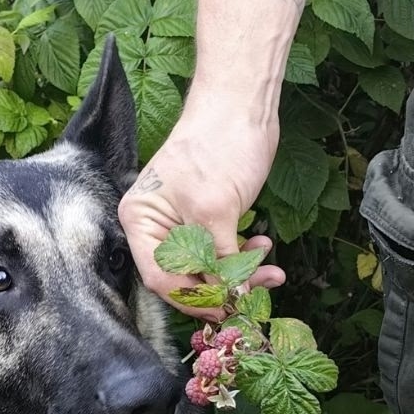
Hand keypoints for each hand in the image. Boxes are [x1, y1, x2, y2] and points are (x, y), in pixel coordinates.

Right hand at [118, 94, 285, 320]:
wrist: (241, 104)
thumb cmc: (219, 145)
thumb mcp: (216, 210)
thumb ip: (219, 259)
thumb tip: (229, 299)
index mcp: (141, 221)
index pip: (160, 277)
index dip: (193, 298)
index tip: (225, 309)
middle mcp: (155, 226)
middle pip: (184, 276)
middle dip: (222, 286)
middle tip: (254, 295)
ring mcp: (181, 222)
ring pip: (208, 266)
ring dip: (240, 274)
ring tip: (272, 272)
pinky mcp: (207, 218)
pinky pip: (222, 250)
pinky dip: (244, 255)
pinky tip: (265, 248)